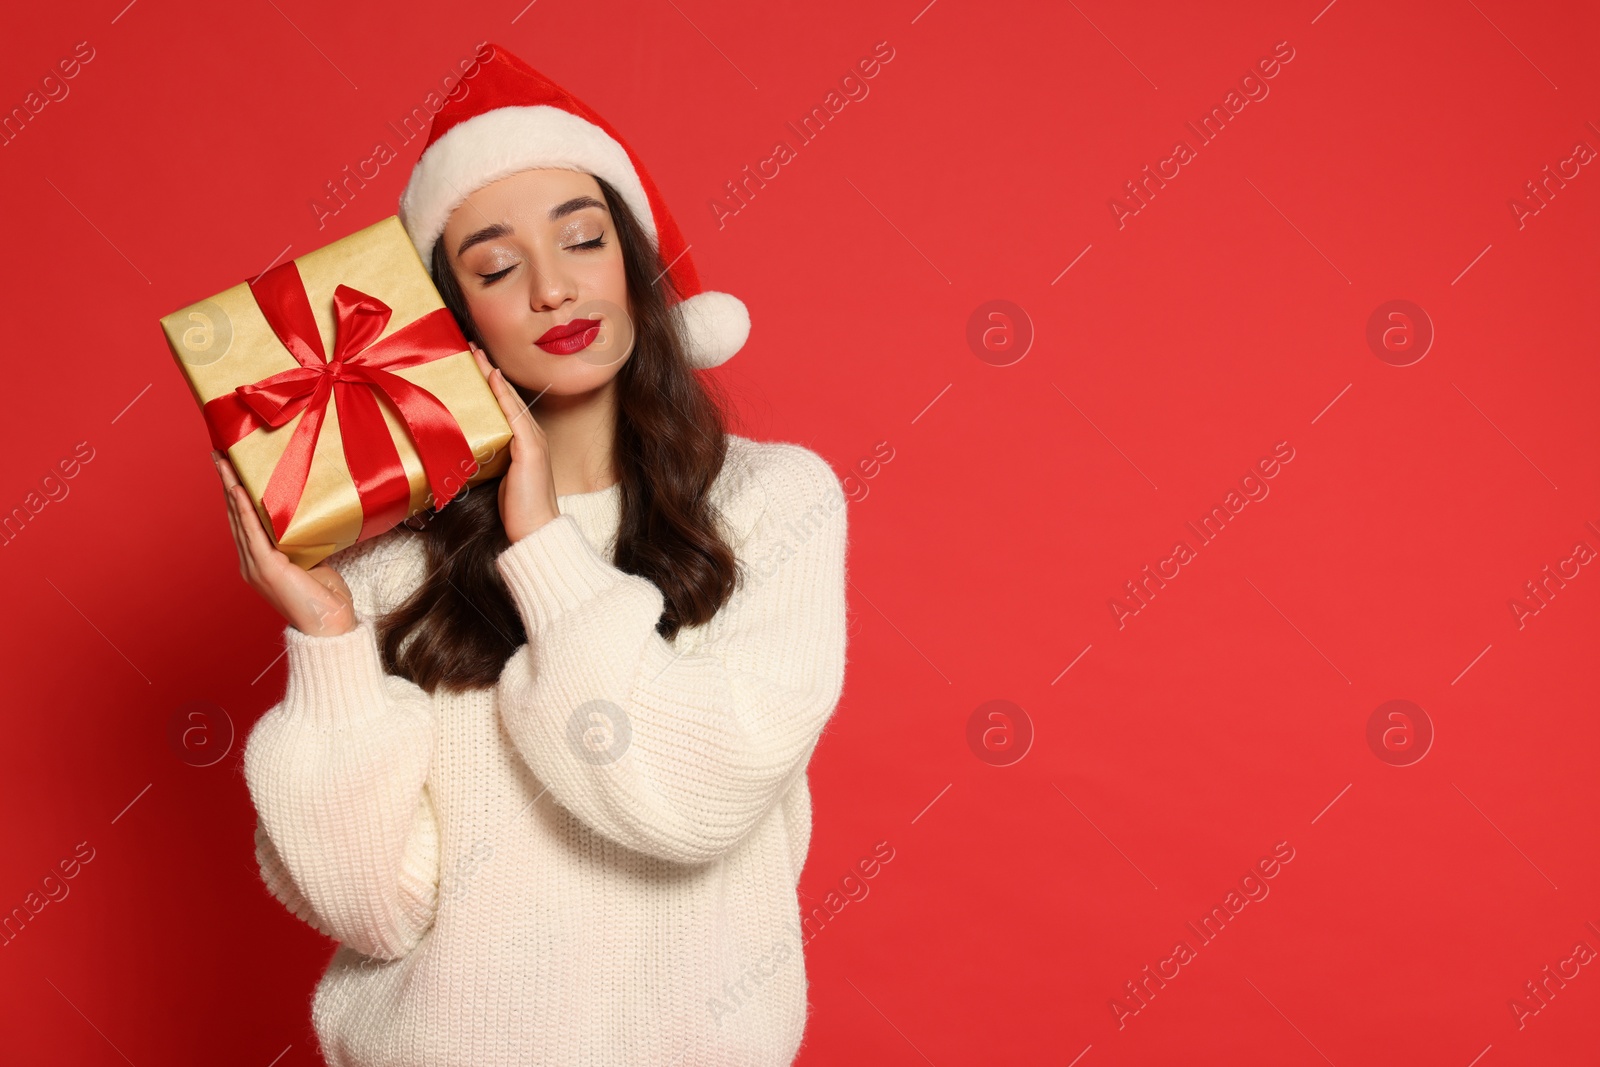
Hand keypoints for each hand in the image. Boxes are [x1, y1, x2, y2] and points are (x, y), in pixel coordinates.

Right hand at [213, 450, 356, 636]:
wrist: (330, 626)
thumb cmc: (325, 598)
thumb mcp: (310, 561)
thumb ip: (300, 541)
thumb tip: (304, 518)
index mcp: (259, 562)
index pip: (243, 521)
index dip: (236, 493)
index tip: (231, 467)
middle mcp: (251, 563)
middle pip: (235, 515)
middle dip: (227, 483)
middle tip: (220, 455)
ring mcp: (256, 566)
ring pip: (238, 519)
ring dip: (231, 488)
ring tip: (224, 462)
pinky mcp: (266, 568)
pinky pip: (252, 532)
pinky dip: (245, 509)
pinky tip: (239, 490)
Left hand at [471, 342, 559, 543]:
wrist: (536, 530)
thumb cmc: (518, 510)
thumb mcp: (499, 479)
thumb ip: (489, 460)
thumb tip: (466, 451)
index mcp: (525, 443)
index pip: (506, 406)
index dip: (491, 383)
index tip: (475, 364)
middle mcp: (532, 437)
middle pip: (507, 396)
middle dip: (489, 371)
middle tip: (471, 348)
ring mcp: (533, 441)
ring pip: (510, 400)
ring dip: (493, 375)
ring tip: (476, 355)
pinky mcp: (529, 449)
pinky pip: (514, 415)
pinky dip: (503, 395)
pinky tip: (492, 378)